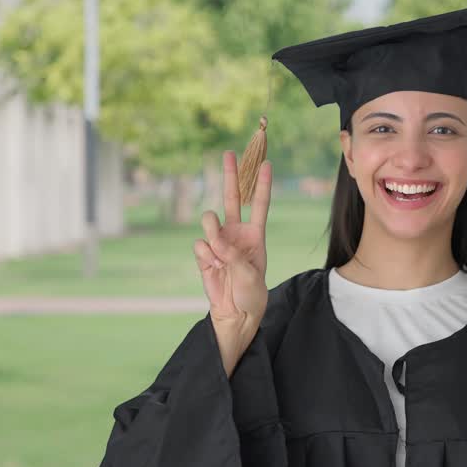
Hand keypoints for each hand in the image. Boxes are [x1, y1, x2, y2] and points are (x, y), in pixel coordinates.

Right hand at [193, 151, 272, 341]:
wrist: (235, 313)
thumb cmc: (251, 293)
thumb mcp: (250, 275)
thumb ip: (233, 254)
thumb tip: (212, 240)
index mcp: (255, 235)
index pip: (258, 204)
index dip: (262, 184)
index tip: (266, 163)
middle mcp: (236, 233)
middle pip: (232, 198)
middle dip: (231, 175)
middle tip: (229, 153)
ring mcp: (218, 242)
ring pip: (210, 221)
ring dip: (212, 232)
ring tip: (219, 252)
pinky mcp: (204, 253)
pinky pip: (200, 245)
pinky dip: (205, 256)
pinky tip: (213, 269)